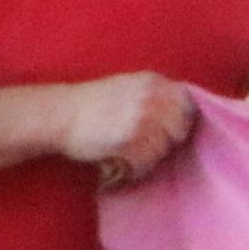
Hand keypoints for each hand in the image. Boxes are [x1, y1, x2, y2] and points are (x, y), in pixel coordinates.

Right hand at [62, 72, 195, 186]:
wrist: (61, 114)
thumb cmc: (91, 103)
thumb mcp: (128, 86)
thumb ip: (155, 94)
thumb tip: (181, 111)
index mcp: (152, 82)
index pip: (187, 104)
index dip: (180, 119)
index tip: (168, 128)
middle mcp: (151, 99)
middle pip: (180, 129)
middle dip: (168, 140)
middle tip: (147, 143)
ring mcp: (142, 121)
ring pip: (164, 149)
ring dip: (151, 155)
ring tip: (131, 151)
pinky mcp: (130, 142)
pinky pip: (147, 163)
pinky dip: (138, 167)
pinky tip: (123, 159)